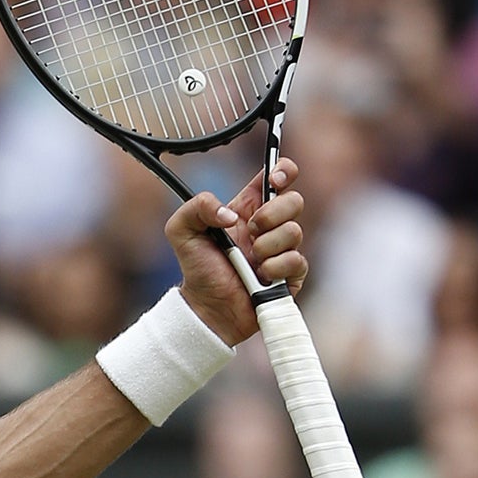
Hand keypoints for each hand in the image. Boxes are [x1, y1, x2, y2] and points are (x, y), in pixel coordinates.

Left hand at [172, 157, 306, 345]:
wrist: (207, 308)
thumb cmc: (198, 268)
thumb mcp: (181, 231)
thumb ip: (197, 207)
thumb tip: (231, 214)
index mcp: (248, 208)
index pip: (278, 175)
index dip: (283, 170)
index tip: (274, 179)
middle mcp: (270, 225)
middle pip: (294, 200)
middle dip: (272, 213)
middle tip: (251, 229)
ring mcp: (283, 248)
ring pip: (295, 231)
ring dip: (267, 245)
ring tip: (249, 258)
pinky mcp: (292, 273)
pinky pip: (296, 260)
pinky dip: (275, 267)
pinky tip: (259, 275)